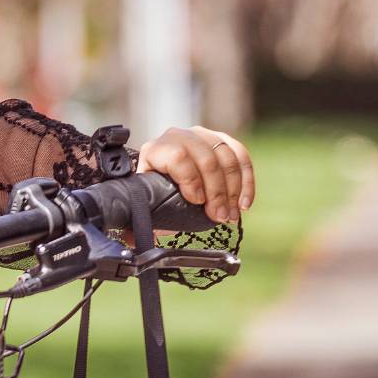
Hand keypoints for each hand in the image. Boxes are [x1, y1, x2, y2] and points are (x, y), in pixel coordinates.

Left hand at [136, 127, 253, 227]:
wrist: (159, 167)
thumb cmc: (150, 189)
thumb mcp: (142, 200)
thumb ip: (139, 218)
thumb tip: (132, 241)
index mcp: (156, 150)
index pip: (178, 156)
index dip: (190, 179)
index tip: (197, 201)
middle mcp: (179, 137)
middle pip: (206, 158)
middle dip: (216, 191)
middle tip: (220, 217)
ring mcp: (202, 136)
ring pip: (226, 157)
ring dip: (233, 190)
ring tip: (232, 215)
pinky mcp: (221, 140)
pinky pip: (240, 156)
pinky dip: (246, 180)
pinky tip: (245, 203)